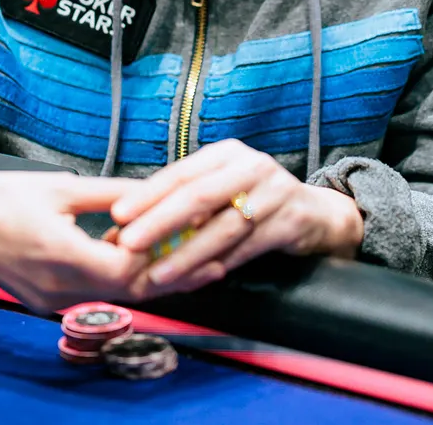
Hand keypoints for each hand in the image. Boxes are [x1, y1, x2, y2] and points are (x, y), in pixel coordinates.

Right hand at [0, 169, 149, 314]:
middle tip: (170, 237)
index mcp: (60, 256)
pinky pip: (89, 295)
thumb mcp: (62, 187)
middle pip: (124, 289)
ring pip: (110, 295)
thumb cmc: (3, 197)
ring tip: (144, 238)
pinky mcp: (43, 303)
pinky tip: (111, 249)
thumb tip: (154, 191)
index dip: (150, 249)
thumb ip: (112, 194)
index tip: (163, 223)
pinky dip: (108, 277)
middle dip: (152, 265)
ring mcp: (48, 301)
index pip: (125, 269)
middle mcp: (56, 288)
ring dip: (132, 271)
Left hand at [109, 138, 364, 294]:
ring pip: (223, 227)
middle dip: (160, 222)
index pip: (182, 172)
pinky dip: (220, 264)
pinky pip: (248, 247)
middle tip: (129, 244)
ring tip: (158, 274)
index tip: (117, 214)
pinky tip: (198, 278)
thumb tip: (120, 232)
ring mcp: (276, 191)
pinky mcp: (292, 219)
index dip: (148, 194)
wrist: (314, 214)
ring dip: (187, 254)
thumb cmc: (253, 202)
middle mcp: (252, 165)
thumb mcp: (221, 191)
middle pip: (199, 195)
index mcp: (227, 154)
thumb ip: (179, 206)